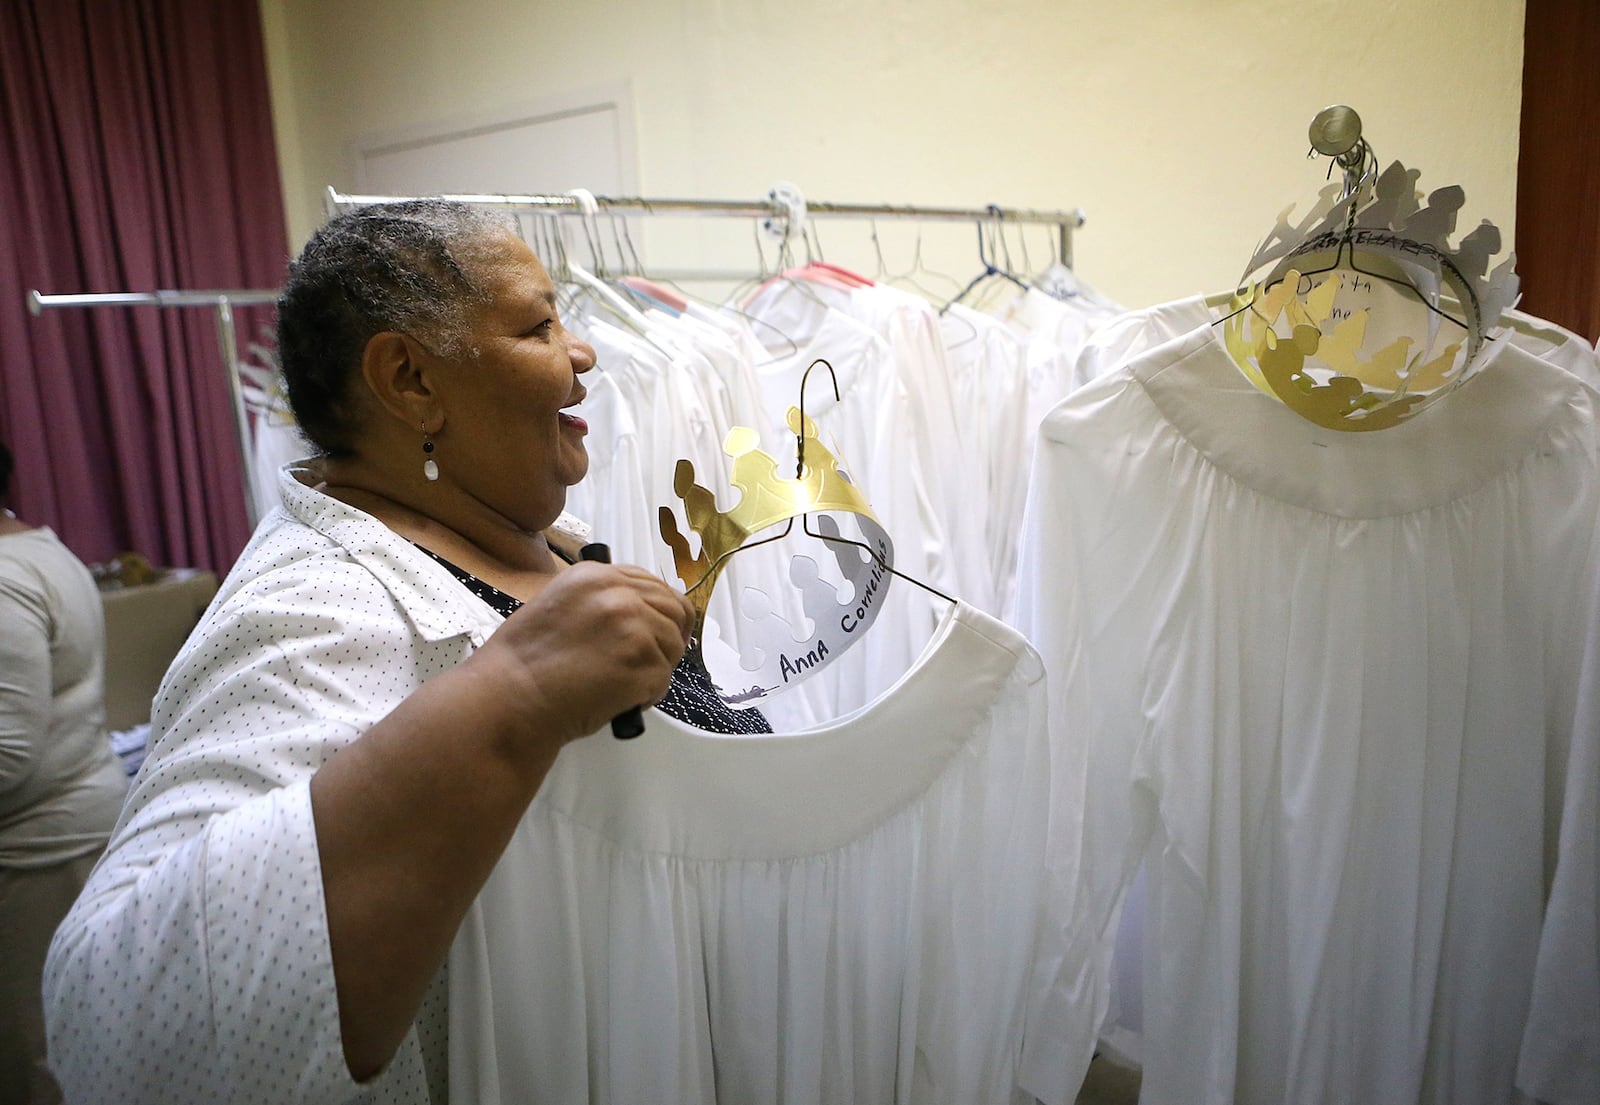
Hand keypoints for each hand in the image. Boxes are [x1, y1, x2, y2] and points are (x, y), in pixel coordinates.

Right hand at [467, 562, 693, 753]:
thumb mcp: (557, 607)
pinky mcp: (642, 661)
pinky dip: (646, 696)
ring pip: (674, 645)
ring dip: (656, 669)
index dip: (657, 611)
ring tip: (623, 685)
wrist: (508, 697)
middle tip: (649, 662)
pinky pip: (663, 680)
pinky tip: (618, 701)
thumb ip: (597, 603)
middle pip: (674, 609)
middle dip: (667, 638)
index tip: (653, 631)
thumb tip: (633, 615)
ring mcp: (633, 625)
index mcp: (594, 576)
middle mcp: (617, 593)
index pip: (651, 584)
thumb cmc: (522, 664)